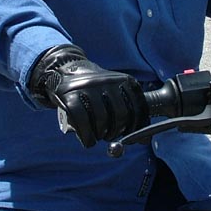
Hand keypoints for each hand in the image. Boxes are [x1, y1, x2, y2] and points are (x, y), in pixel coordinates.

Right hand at [28, 44, 148, 147]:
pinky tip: (88, 141)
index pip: (137, 105)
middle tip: (110, 136)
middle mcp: (107, 81)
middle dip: (117, 131)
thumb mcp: (114, 91)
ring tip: (98, 136)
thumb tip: (146, 140)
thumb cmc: (95, 88)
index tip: (131, 134)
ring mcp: (88, 87)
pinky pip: (81, 120)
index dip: (138, 125)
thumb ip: (130, 111)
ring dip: (101, 135)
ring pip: (101, 119)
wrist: (64, 70)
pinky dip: (87, 136)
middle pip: (120, 114)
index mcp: (122, 80)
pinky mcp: (69, 95)